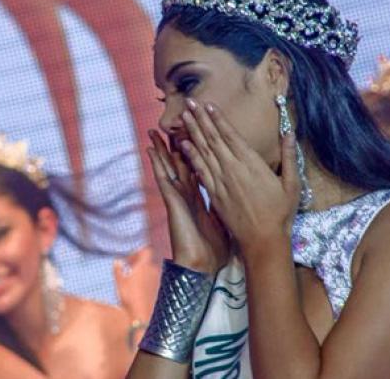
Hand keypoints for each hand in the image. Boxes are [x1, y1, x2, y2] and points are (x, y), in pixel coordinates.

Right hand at [113, 246, 160, 319]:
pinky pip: (153, 277)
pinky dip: (146, 277)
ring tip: (132, 276)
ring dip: (143, 269)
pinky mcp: (158, 287)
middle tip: (129, 266)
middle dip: (139, 261)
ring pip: (151, 268)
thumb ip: (118, 270)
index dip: (137, 252)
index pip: (146, 251)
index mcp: (144, 266)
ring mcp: (157, 279)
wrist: (142, 314)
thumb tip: (117, 261)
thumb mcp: (120, 282)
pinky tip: (138, 285)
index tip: (128, 259)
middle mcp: (153, 270)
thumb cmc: (130, 297)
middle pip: (148, 259)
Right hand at [147, 129, 228, 272]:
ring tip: (154, 129)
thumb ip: (226, 207)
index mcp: (200, 197)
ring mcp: (177, 196)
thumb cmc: (214, 250)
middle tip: (174, 124)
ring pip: (168, 167)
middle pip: (180, 163)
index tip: (196, 132)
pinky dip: (156, 163)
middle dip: (177, 143)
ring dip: (161, 148)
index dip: (196, 150)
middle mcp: (186, 193)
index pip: (197, 168)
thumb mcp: (224, 222)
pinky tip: (150, 149)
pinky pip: (162, 178)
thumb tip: (239, 198)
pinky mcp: (171, 201)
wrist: (203, 266)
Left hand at [178, 99, 299, 259]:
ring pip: (203, 151)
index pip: (231, 135)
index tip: (208, 105)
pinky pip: (200, 171)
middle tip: (188, 102)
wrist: (262, 240)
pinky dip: (191, 156)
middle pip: (213, 139)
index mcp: (251, 164)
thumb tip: (290, 132)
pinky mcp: (214, 194)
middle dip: (200, 119)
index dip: (218, 119)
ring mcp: (221, 182)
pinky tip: (183, 145)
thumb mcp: (291, 184)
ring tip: (183, 116)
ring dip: (192, 132)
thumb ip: (289, 156)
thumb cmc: (280, 213)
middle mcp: (232, 169)